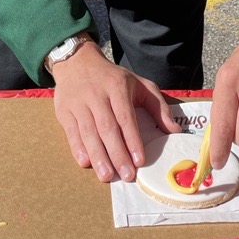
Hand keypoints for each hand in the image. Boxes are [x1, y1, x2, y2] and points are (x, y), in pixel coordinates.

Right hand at [52, 41, 180, 181]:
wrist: (77, 62)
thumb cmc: (112, 78)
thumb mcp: (139, 84)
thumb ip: (158, 106)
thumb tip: (173, 129)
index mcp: (117, 88)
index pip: (125, 117)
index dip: (132, 140)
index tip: (139, 160)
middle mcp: (97, 95)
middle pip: (107, 128)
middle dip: (117, 154)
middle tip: (126, 175)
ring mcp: (78, 103)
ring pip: (88, 132)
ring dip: (98, 156)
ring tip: (106, 175)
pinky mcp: (64, 111)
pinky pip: (71, 132)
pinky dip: (77, 148)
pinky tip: (85, 163)